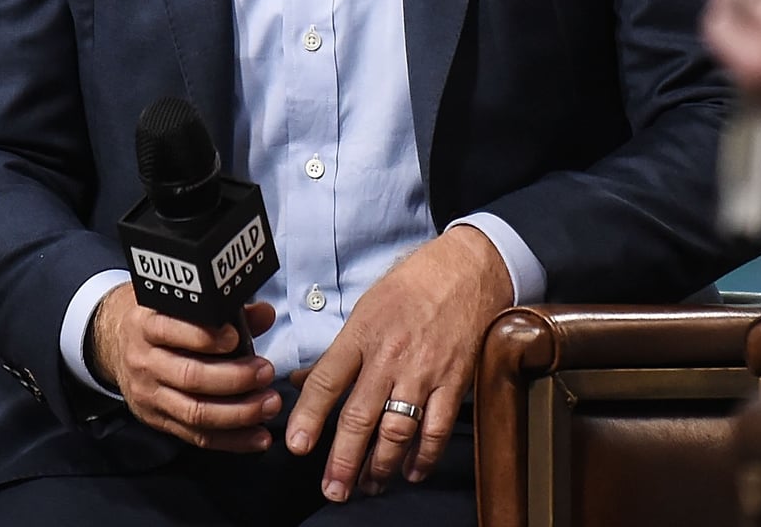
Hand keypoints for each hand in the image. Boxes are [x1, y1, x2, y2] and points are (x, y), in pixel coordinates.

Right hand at [87, 282, 279, 450]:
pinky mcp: (158, 420)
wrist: (118, 344)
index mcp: (145, 325)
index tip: (234, 336)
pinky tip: (257, 436)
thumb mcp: (180, 306)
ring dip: (239, 413)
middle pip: (189, 376)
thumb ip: (224, 309)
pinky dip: (232, 440)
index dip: (204, 337)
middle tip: (265, 372)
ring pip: (195, 412)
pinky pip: (197, 437)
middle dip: (234, 377)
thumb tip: (264, 314)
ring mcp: (149, 395)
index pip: (170, 330)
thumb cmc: (160, 320)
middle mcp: (143, 361)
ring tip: (268, 403)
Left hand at [284, 226, 510, 500]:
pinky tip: (410, 472)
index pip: (327, 380)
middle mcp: (389, 357)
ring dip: (381, 465)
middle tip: (333, 489)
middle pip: (360, 416)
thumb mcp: (363, 311)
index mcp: (361, 335)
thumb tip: (299, 382)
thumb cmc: (408, 288)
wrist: (464, 272)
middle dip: (344, 459)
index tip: (297, 445)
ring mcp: (423, 372)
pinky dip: (424, 456)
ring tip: (367, 485)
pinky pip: (437, 428)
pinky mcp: (454, 383)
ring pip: (398, 430)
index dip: (309, 415)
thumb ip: (335, 353)